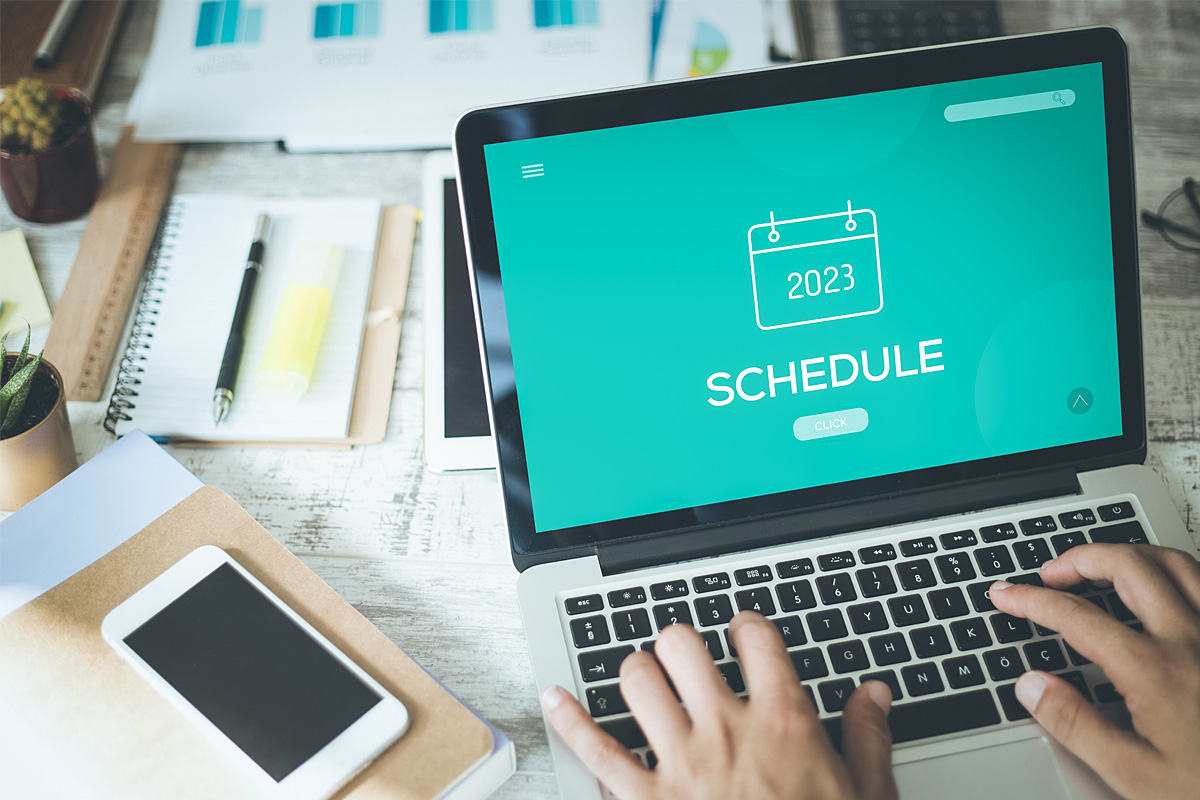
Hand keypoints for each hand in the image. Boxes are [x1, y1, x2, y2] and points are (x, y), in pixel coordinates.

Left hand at [540, 611, 897, 799]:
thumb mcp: (866, 796)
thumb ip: (867, 739)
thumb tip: (873, 695)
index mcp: (784, 723)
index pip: (756, 638)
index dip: (746, 627)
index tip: (743, 635)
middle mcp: (727, 732)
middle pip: (683, 645)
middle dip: (682, 645)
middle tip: (688, 661)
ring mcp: (682, 765)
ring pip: (637, 680)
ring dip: (638, 674)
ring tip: (647, 682)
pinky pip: (596, 750)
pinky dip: (570, 720)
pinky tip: (554, 698)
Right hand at [989, 543, 1199, 799]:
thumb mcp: (1134, 776)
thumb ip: (1076, 725)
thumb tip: (1031, 685)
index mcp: (1154, 669)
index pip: (1076, 615)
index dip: (1032, 600)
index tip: (1005, 595)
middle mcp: (1190, 640)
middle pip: (1127, 566)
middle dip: (1080, 557)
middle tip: (1051, 571)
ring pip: (1175, 563)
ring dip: (1130, 553)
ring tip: (1103, 564)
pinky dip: (1178, 571)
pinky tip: (1167, 586)